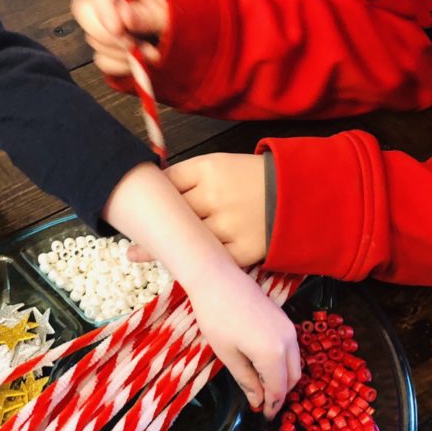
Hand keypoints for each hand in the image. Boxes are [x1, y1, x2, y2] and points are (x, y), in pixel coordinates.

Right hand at [71, 0, 168, 75]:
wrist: (171, 27)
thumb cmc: (169, 10)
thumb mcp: (164, 12)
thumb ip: (145, 15)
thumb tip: (125, 18)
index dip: (104, 10)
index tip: (118, 30)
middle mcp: (103, 1)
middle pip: (85, 14)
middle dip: (109, 36)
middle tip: (134, 47)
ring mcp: (100, 24)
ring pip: (96, 41)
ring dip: (123, 53)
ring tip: (151, 53)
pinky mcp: (103, 46)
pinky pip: (102, 60)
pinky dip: (121, 65)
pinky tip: (138, 62)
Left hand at [130, 153, 267, 267]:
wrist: (304, 196)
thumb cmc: (258, 179)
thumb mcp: (224, 164)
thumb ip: (191, 177)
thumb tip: (155, 190)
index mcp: (209, 169)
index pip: (166, 183)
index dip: (150, 197)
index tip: (135, 206)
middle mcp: (215, 196)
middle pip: (170, 214)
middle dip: (149, 225)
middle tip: (126, 235)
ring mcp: (228, 226)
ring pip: (185, 241)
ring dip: (161, 248)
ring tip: (134, 254)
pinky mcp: (243, 251)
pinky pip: (209, 261)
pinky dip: (192, 264)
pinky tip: (175, 266)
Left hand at [183, 263, 300, 419]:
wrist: (217, 279)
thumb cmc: (216, 318)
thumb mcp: (228, 355)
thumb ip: (247, 380)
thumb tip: (259, 400)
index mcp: (273, 354)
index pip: (278, 389)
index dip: (273, 406)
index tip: (265, 417)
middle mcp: (289, 342)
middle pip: (293, 377)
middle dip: (281, 394)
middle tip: (265, 405)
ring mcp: (290, 329)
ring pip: (295, 363)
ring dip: (283, 378)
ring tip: (264, 388)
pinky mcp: (286, 320)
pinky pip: (292, 349)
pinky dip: (284, 363)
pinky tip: (266, 366)